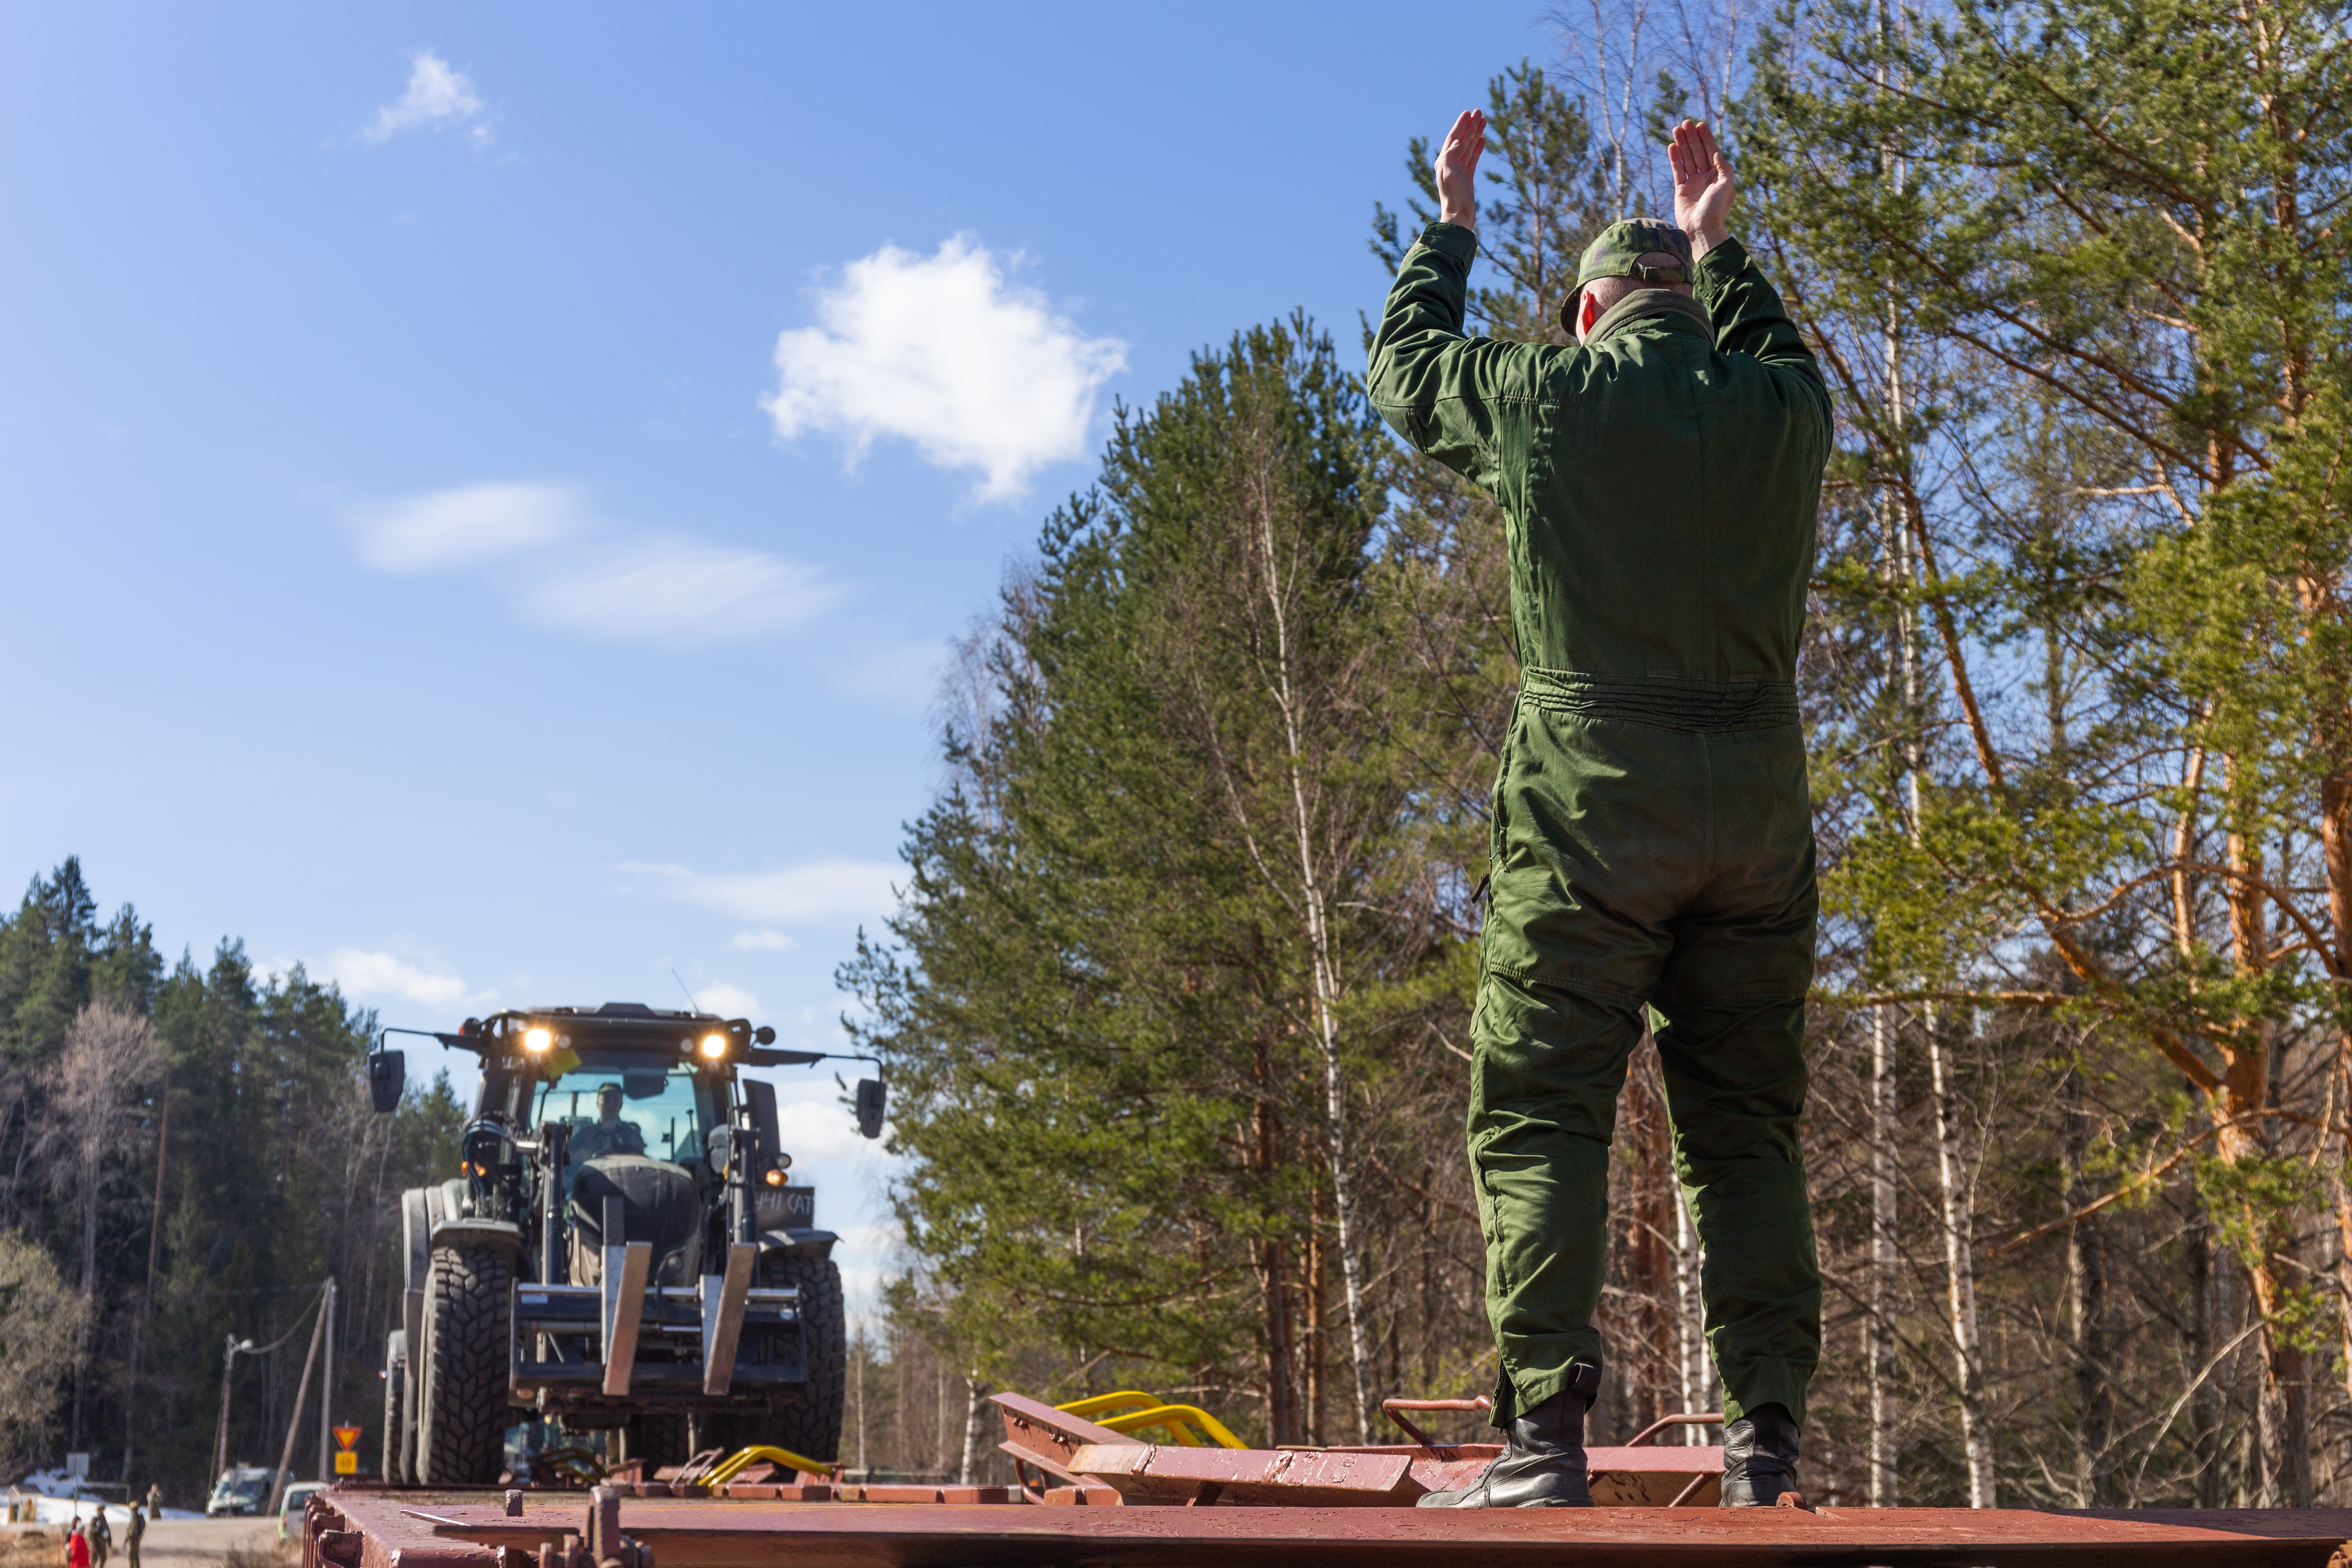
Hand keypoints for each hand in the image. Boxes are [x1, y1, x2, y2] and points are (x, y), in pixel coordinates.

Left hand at [1434, 109, 1484, 229]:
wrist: (1460, 217)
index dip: (1460, 125)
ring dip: (1475, 133)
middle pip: (1461, 139)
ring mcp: (1459, 170)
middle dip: (1470, 125)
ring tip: (1483, 121)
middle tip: (1479, 112)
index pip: (1453, 138)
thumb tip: (1457, 142)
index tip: (1468, 112)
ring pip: (1468, 147)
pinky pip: (1472, 158)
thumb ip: (1451, 156)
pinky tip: (1482, 139)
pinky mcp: (1467, 177)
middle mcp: (1449, 164)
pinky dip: (1477, 148)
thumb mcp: (1450, 174)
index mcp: (1443, 161)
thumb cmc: (1455, 196)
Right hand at [1668, 118, 1733, 256]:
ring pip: (1687, 159)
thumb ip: (1724, 168)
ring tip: (1676, 129)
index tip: (1699, 125)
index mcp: (1718, 175)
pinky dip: (1675, 159)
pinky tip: (1672, 146)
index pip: (1711, 152)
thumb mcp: (1727, 186)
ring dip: (1682, 144)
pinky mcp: (1681, 190)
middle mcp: (1706, 177)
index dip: (1706, 138)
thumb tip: (1717, 153)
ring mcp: (1693, 183)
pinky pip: (1678, 170)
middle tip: (1685, 122)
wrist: (1701, 230)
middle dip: (1692, 137)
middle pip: (1698, 152)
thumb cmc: (1716, 210)